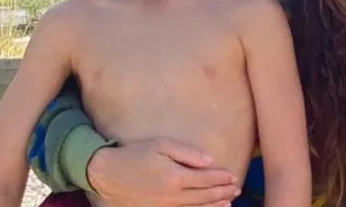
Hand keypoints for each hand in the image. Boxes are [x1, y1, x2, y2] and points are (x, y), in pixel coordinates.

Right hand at [87, 139, 240, 206]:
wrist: (108, 174)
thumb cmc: (135, 154)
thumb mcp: (162, 145)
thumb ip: (187, 153)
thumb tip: (210, 161)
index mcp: (176, 177)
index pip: (205, 179)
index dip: (221, 178)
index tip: (233, 176)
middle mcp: (173, 196)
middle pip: (204, 196)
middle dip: (222, 192)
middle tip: (236, 189)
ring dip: (214, 206)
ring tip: (229, 202)